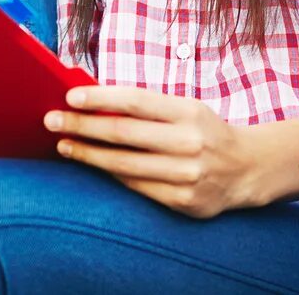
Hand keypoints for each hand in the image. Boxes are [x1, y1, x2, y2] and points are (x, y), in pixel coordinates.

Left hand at [46, 85, 268, 218]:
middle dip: (83, 126)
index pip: (136, 102)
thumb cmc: (205, 131)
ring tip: (65, 146)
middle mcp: (190, 143)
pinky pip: (136, 187)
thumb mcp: (186, 109)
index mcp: (189, 113)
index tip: (69, 97)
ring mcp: (187, 175)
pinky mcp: (183, 201)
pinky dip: (112, 175)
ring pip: (125, 165)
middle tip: (52, 121)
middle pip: (124, 134)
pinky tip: (94, 166)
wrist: (247, 168)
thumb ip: (147, 107)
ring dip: (89, 155)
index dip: (100, 99)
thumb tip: (95, 101)